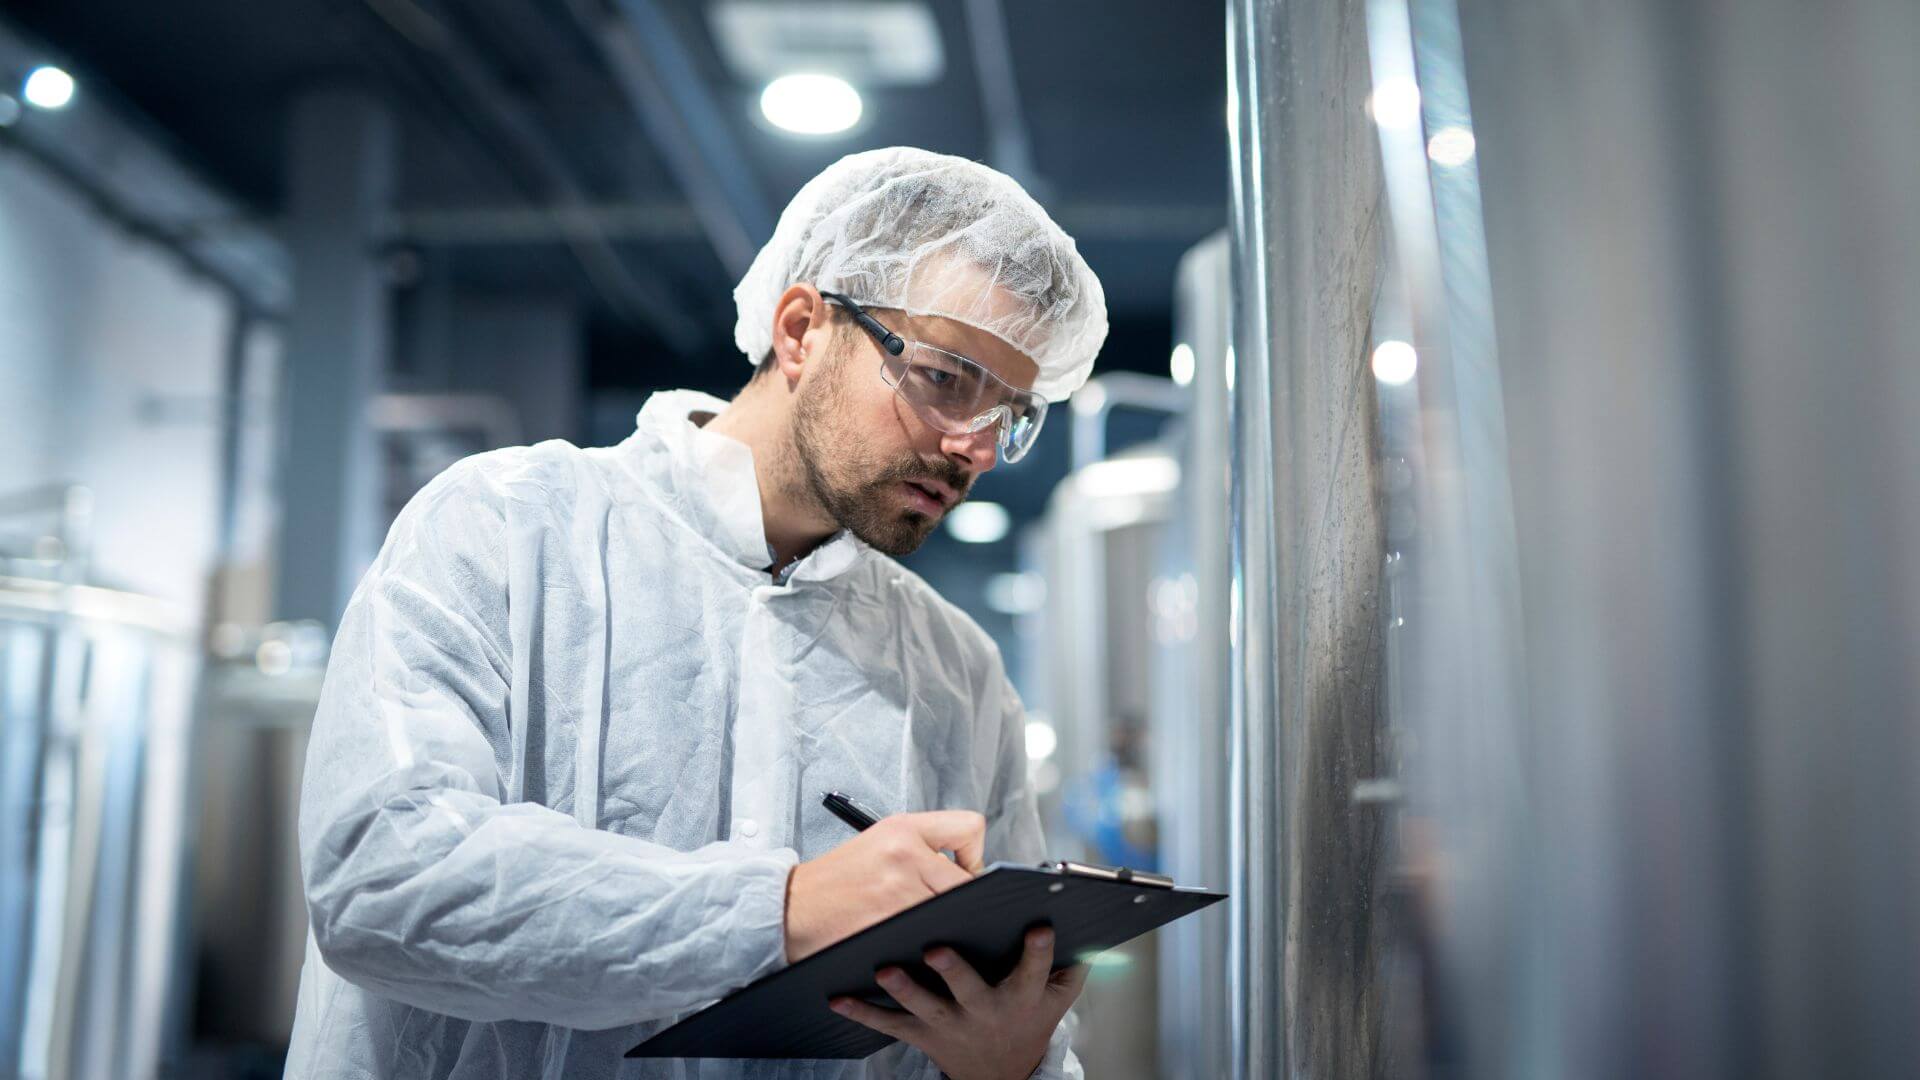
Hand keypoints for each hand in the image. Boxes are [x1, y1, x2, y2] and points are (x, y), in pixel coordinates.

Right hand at [784, 811, 984, 962]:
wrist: (790, 908)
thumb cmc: (836, 880)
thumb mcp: (878, 843)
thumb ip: (922, 849)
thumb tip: (969, 874)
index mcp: (903, 828)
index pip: (969, 829)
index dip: (975, 857)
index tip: (961, 874)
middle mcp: (904, 853)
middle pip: (968, 882)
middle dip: (964, 903)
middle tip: (945, 912)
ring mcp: (897, 890)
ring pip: (953, 914)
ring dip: (946, 927)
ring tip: (925, 930)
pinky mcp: (888, 924)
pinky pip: (930, 938)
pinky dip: (926, 946)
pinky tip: (910, 944)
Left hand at [828, 926, 1088, 1079]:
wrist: (999, 1074)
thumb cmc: (1028, 1019)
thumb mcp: (1057, 998)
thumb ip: (1072, 963)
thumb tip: (1087, 923)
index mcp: (1021, 997)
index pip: (1034, 971)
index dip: (1038, 951)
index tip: (1039, 925)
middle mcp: (985, 1012)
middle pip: (970, 990)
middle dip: (954, 970)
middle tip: (936, 948)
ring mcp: (951, 1025)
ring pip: (925, 1007)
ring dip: (904, 989)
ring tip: (883, 970)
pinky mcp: (923, 1035)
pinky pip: (889, 1025)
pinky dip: (862, 1013)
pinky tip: (838, 998)